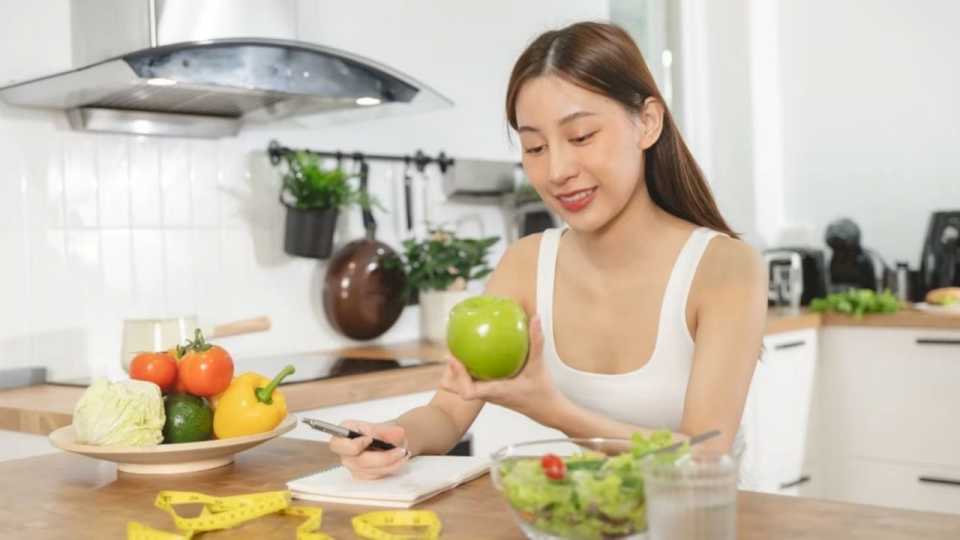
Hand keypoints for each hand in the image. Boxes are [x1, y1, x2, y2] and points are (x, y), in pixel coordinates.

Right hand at [327, 420, 409, 479]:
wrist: (388, 440)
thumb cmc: (381, 432)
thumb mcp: (382, 426)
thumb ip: (386, 430)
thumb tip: (397, 434)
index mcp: (342, 435)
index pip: (338, 445)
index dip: (355, 444)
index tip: (371, 439)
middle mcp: (344, 453)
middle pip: (359, 461)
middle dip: (384, 457)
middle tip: (400, 450)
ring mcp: (351, 466)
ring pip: (370, 470)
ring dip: (391, 463)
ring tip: (404, 453)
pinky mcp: (361, 476)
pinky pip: (376, 476)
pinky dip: (391, 468)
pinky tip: (399, 460)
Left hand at [440, 314, 565, 423]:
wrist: (547, 410)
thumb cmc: (542, 392)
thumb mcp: (539, 365)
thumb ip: (537, 342)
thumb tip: (535, 319)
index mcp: (496, 391)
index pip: (468, 392)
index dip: (457, 376)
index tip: (454, 358)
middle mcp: (488, 395)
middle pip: (457, 390)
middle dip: (449, 373)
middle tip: (451, 352)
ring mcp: (488, 395)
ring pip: (461, 388)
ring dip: (455, 373)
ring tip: (456, 353)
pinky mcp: (490, 393)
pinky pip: (471, 384)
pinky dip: (466, 373)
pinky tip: (472, 356)